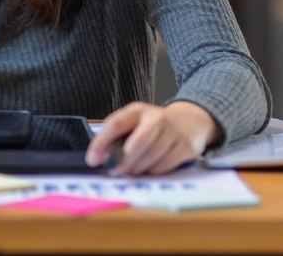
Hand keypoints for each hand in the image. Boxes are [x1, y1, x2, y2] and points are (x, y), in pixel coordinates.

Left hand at [85, 101, 219, 175]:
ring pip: (151, 158)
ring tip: (135, 169)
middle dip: (125, 162)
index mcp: (137, 110)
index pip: (115, 124)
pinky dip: (155, 171)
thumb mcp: (134, 123)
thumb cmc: (154, 126)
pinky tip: (152, 167)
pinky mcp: (186, 146)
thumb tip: (97, 158)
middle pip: (137, 144)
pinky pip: (165, 166)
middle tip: (117, 172)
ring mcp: (174, 131)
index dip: (101, 143)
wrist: (190, 121)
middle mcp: (157, 117)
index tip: (92, 160)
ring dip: (139, 169)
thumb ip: (116, 137)